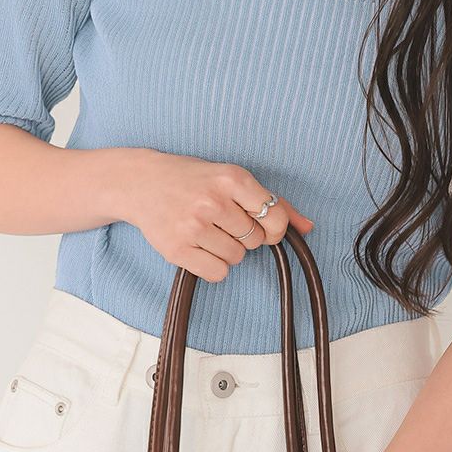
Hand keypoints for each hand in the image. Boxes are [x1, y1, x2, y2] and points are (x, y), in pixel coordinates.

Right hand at [114, 148, 313, 281]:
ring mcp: (193, 226)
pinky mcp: (177, 249)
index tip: (262, 225)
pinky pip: (217, 273)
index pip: (276, 216)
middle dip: (246, 236)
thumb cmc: (193, 179)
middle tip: (224, 222)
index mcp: (231, 178)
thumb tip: (308, 227)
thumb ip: (272, 202)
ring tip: (209, 231)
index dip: (274, 227)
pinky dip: (213, 265)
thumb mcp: (232, 179)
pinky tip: (200, 247)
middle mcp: (213, 201)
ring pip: (237, 258)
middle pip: (256, 240)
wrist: (142, 182)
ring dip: (228, 251)